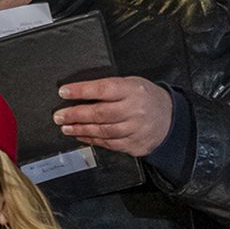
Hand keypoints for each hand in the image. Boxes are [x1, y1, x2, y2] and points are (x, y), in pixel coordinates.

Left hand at [55, 77, 174, 157]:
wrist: (170, 119)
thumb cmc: (145, 98)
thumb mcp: (132, 84)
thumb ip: (110, 88)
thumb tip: (79, 92)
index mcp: (133, 90)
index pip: (104, 89)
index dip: (82, 91)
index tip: (64, 92)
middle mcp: (134, 110)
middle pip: (100, 113)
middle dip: (75, 115)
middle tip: (59, 116)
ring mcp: (135, 129)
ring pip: (103, 131)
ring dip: (80, 129)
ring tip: (66, 127)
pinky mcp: (134, 144)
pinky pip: (109, 143)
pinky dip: (92, 140)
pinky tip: (80, 136)